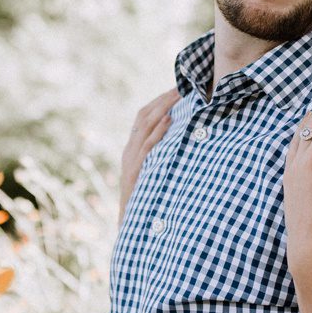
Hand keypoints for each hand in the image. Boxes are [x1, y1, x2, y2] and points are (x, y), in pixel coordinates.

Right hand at [120, 87, 179, 214]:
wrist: (130, 226)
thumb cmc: (146, 201)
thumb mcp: (152, 175)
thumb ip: (160, 158)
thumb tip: (181, 145)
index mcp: (132, 149)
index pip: (143, 116)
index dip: (159, 101)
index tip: (177, 89)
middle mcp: (129, 151)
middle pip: (144, 115)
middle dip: (163, 99)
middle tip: (182, 86)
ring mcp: (131, 160)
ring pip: (144, 126)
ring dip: (163, 108)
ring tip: (178, 95)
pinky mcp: (137, 172)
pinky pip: (147, 147)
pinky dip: (158, 132)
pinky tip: (169, 120)